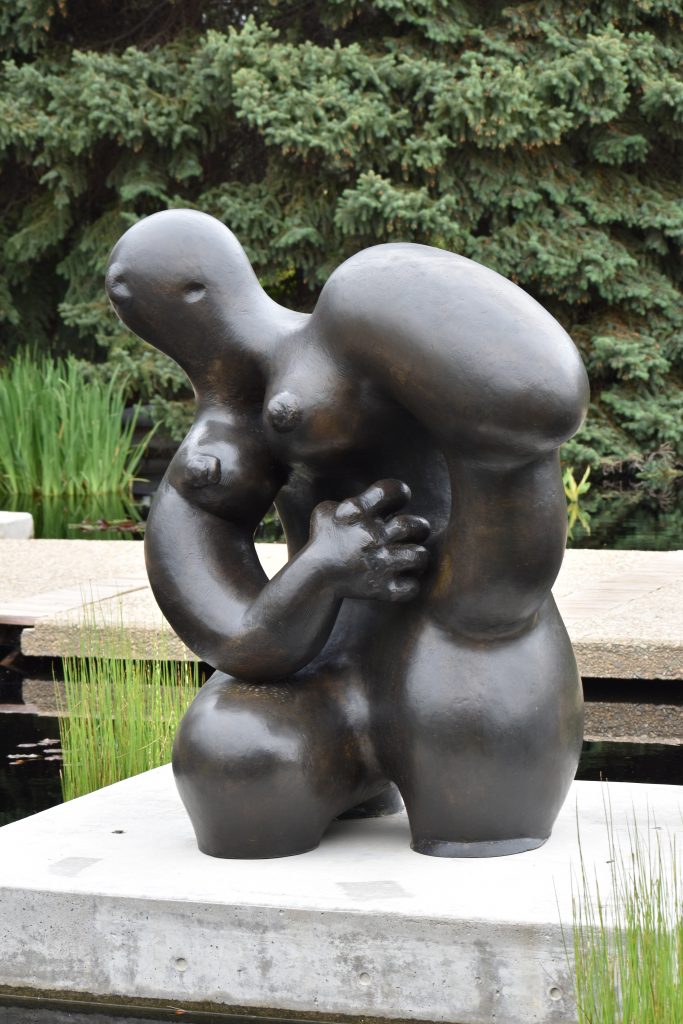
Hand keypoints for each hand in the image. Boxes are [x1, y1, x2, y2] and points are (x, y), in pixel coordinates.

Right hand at [309, 479, 429, 600]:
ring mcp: (379, 564)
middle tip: (411, 534)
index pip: (392, 490)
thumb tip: (376, 500)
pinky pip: (412, 587)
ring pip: (420, 556)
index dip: (401, 493)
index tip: (397, 503)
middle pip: (413, 525)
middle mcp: (371, 537)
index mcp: (358, 513)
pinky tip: (403, 578)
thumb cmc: (324, 541)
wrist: (314, 578)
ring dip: (418, 556)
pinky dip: (410, 585)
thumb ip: (353, 501)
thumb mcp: (327, 511)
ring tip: (411, 557)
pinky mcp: (383, 589)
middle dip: (418, 527)